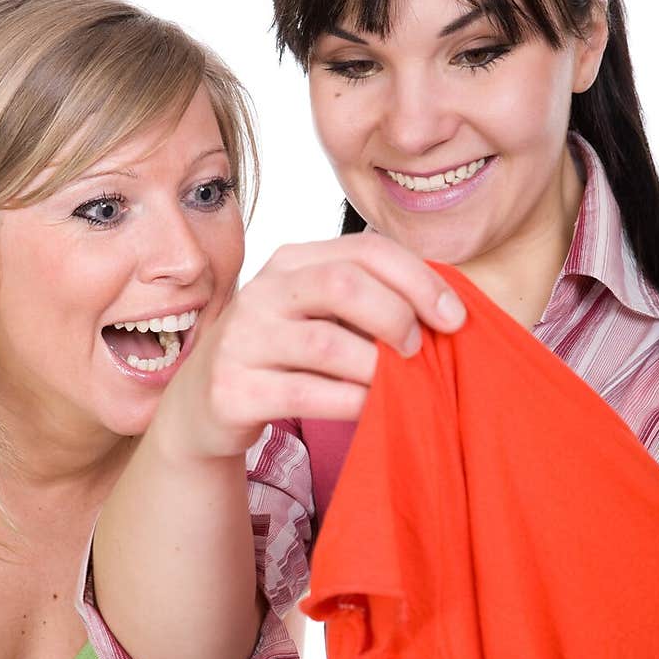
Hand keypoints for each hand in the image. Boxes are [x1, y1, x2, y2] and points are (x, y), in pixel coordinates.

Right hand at [162, 230, 466, 459]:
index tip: (454, 318)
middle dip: (397, 317)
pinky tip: (370, 408)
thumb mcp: (318, 315)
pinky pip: (307, 394)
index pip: (365, 250)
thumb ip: (369, 302)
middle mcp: (262, 292)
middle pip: (344, 284)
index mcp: (291, 262)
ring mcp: (242, 341)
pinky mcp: (233, 390)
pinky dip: (352, 402)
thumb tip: (447, 310)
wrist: (204, 405)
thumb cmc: (283, 357)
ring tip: (397, 385)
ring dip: (378, 368)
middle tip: (418, 351)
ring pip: (328, 344)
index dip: (419, 280)